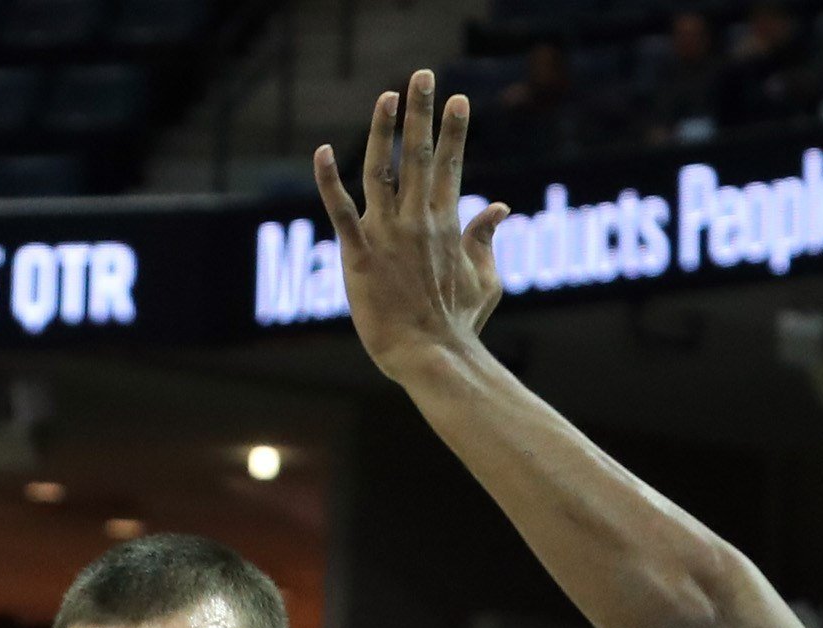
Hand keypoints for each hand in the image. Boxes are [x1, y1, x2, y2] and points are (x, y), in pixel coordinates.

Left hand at [316, 73, 507, 380]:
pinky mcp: (359, 255)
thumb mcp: (486, 279)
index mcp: (448, 224)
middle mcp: (418, 221)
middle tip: (422, 74)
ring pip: (382, 171)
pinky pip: (340, 212)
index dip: (455, 130)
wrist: (434, 357)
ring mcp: (387, 235)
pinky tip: (322, 150)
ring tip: (386, 96)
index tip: (458, 99)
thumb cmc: (459, 324)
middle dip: (422, 112)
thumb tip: (500, 207)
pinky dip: (329, 181)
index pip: (452, 166)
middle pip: (419, 155)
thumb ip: (487, 239)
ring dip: (382, 130)